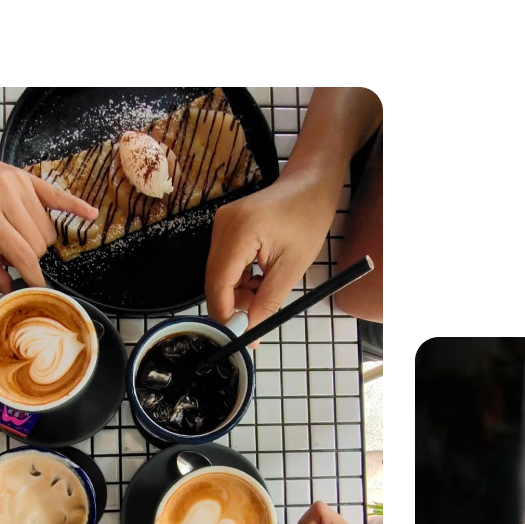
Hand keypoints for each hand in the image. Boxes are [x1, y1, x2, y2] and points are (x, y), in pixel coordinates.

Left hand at [0, 128, 98, 291]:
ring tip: (17, 235)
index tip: (38, 289)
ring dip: (38, 240)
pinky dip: (76, 207)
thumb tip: (11, 291)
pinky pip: (59, 196)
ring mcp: (19, 185)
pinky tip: (91, 214)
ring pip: (48, 229)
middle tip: (10, 254)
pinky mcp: (28, 178)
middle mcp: (5, 197)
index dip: (33, 276)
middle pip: (39, 243)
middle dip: (29, 256)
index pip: (22, 254)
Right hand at [204, 169, 340, 346]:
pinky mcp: (226, 228)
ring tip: (266, 288)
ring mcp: (221, 225)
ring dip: (240, 291)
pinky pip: (225, 263)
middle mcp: (222, 226)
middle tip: (259, 314)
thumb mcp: (291, 269)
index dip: (224, 313)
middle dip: (234, 303)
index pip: (218, 283)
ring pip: (220, 274)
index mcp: (238, 232)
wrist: (309, 188)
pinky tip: (260, 276)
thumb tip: (249, 332)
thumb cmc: (307, 222)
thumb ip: (267, 303)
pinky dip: (240, 278)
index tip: (239, 335)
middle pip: (215, 280)